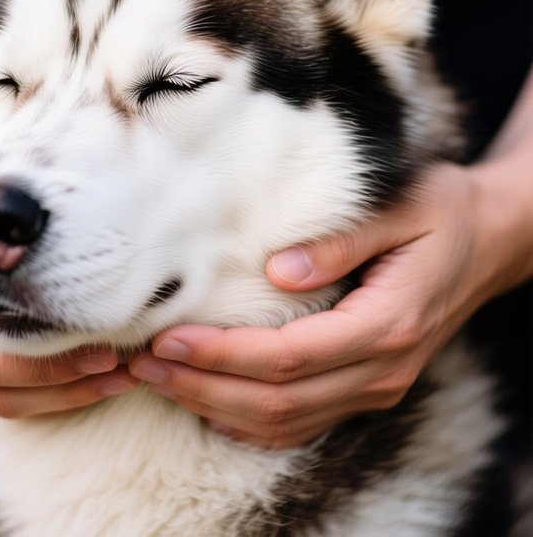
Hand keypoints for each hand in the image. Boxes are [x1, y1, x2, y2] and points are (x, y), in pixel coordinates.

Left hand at [129, 160, 532, 447]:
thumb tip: (277, 271)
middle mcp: (382, 368)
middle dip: (203, 386)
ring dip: (215, 406)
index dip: (224, 355)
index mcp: (387, 323)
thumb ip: (342, 240)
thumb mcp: (402, 208)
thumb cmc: (442, 212)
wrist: (489, 241)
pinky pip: (303, 423)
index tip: (168, 340)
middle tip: (142, 364)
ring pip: (285, 421)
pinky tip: (208, 405)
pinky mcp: (366, 386)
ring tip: (157, 380)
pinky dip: (250, 424)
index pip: (290, 357)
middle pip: (279, 399)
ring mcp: (377, 385)